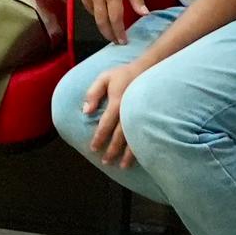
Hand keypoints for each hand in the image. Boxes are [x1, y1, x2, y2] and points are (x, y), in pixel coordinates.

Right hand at [75, 0, 136, 41]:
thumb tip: (144, 14)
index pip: (116, 19)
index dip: (119, 32)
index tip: (124, 41)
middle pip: (102, 22)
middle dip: (109, 34)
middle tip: (116, 41)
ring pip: (94, 15)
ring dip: (102, 23)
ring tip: (110, 28)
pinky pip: (88, 6)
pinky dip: (95, 12)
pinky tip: (102, 13)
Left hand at [82, 51, 146, 167]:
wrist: (150, 68)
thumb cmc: (124, 74)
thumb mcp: (104, 77)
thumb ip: (93, 93)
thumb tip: (86, 111)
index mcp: (118, 102)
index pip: (106, 124)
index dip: (99, 137)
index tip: (93, 148)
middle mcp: (130, 111)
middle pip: (120, 135)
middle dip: (113, 150)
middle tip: (106, 162)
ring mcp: (141, 115)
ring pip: (135, 138)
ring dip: (128, 154)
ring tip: (123, 166)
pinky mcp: (150, 116)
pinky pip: (145, 134)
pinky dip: (142, 147)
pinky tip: (140, 157)